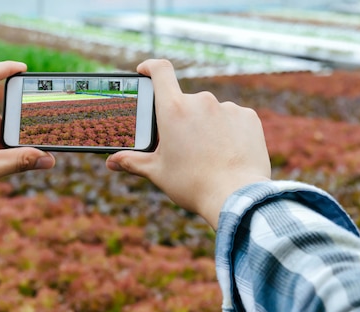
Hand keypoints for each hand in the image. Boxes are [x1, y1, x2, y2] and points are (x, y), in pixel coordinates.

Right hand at [106, 59, 270, 228]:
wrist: (235, 197)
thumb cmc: (191, 184)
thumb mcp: (157, 172)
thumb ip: (133, 161)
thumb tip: (111, 162)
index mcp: (173, 109)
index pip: (160, 71)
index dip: (150, 67)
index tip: (145, 71)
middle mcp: (201, 101)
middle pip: (185, 101)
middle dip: (181, 119)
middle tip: (181, 145)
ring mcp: (227, 107)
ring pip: (210, 111)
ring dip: (206, 126)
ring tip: (207, 155)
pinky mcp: (248, 117)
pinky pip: (233, 118)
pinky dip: (228, 131)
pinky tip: (226, 153)